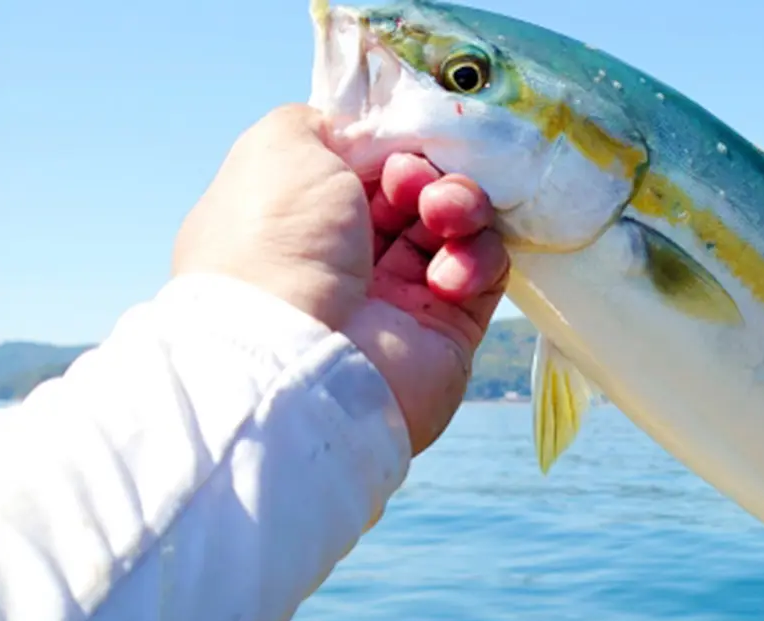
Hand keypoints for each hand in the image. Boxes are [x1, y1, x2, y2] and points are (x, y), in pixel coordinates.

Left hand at [172, 104, 510, 454]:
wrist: (297, 356)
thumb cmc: (277, 240)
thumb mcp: (283, 145)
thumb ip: (328, 121)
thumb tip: (372, 136)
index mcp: (298, 213)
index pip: (365, 163)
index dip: (391, 144)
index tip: (395, 144)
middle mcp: (345, 254)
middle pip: (416, 190)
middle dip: (429, 174)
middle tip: (418, 184)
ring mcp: (398, 294)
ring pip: (457, 225)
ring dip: (460, 207)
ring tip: (446, 217)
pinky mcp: (447, 328)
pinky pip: (485, 272)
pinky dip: (477, 258)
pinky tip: (448, 274)